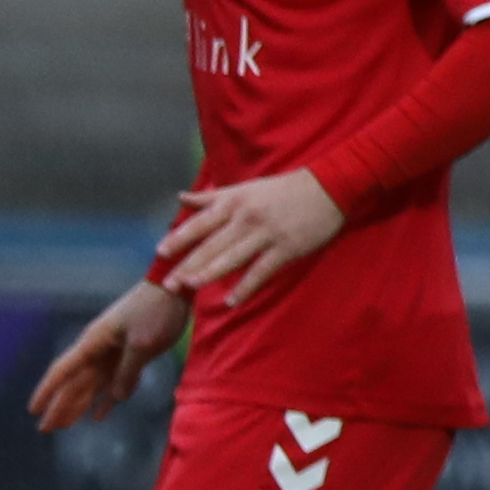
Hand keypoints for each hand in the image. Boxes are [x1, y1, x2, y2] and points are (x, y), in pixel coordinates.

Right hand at [29, 282, 186, 435]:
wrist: (176, 289)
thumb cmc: (156, 311)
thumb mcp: (142, 344)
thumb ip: (127, 371)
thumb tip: (116, 397)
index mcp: (94, 342)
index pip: (63, 371)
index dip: (47, 392)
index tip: (33, 410)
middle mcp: (98, 349)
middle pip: (74, 383)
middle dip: (59, 406)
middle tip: (45, 430)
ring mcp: (114, 352)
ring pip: (91, 385)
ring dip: (79, 406)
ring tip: (65, 426)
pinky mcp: (132, 354)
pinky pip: (116, 382)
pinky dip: (108, 399)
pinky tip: (99, 415)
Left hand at [155, 165, 346, 309]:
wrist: (328, 187)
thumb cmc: (284, 189)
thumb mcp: (245, 188)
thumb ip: (212, 197)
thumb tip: (181, 197)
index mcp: (234, 203)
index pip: (200, 223)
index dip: (179, 238)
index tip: (161, 252)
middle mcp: (246, 218)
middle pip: (211, 245)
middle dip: (188, 264)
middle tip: (169, 283)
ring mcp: (266, 234)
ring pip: (232, 258)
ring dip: (210, 274)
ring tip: (191, 288)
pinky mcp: (287, 248)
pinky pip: (262, 271)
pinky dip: (246, 287)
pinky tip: (232, 301)